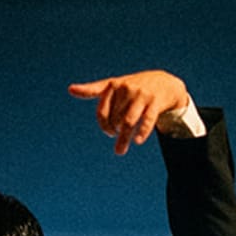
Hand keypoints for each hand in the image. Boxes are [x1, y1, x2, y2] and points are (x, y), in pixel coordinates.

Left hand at [69, 70, 190, 155]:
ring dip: (124, 138)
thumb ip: (93, 89)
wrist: (165, 83)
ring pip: (128, 122)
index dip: (104, 125)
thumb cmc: (133, 86)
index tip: (110, 132)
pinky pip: (146, 120)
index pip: (102, 111)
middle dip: (115, 131)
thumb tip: (70, 89)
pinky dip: (141, 132)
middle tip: (118, 137)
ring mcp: (141, 95)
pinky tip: (137, 141)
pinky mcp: (155, 102)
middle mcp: (126, 88)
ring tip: (119, 151)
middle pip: (115, 119)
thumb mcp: (114, 85)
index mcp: (114, 85)